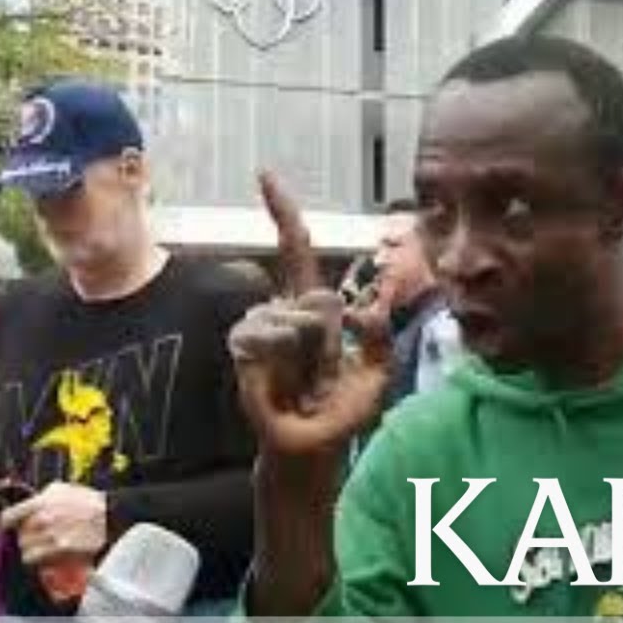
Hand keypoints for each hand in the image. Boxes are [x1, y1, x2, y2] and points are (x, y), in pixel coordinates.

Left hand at [1, 482, 106, 565]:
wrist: (110, 515)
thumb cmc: (88, 501)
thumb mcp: (62, 489)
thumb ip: (40, 496)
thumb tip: (26, 503)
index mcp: (41, 502)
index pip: (8, 516)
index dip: (5, 523)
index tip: (7, 526)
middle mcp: (42, 519)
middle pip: (19, 535)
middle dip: (26, 536)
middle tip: (36, 535)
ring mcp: (50, 536)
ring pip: (25, 549)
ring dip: (32, 548)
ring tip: (44, 545)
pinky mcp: (59, 550)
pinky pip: (36, 559)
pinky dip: (39, 558)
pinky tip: (48, 553)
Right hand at [232, 173, 392, 454]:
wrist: (315, 448)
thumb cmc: (344, 410)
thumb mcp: (378, 370)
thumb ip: (380, 334)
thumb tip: (365, 310)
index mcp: (313, 307)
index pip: (295, 249)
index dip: (282, 213)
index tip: (264, 174)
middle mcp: (282, 310)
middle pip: (317, 295)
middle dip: (330, 336)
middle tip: (327, 372)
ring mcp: (260, 328)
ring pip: (294, 316)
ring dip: (309, 351)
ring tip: (306, 380)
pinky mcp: (243, 350)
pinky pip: (265, 334)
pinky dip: (280, 355)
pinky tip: (280, 377)